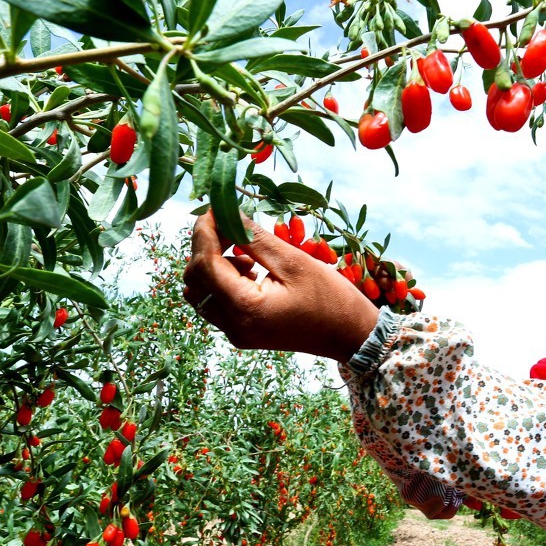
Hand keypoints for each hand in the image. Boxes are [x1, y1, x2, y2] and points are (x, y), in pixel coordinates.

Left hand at [182, 212, 382, 362]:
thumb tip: (225, 213)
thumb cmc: (331, 298)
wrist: (351, 335)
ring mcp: (236, 334)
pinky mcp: (242, 334)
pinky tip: (251, 271)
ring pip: (200, 293)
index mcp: (246, 308)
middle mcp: (234, 326)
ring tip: (245, 254)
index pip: (204, 265)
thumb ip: (253, 238)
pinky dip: (222, 282)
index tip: (213, 209)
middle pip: (194, 281)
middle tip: (230, 227)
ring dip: (213, 266)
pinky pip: (215, 304)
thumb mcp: (293, 261)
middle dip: (205, 249)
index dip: (203, 233)